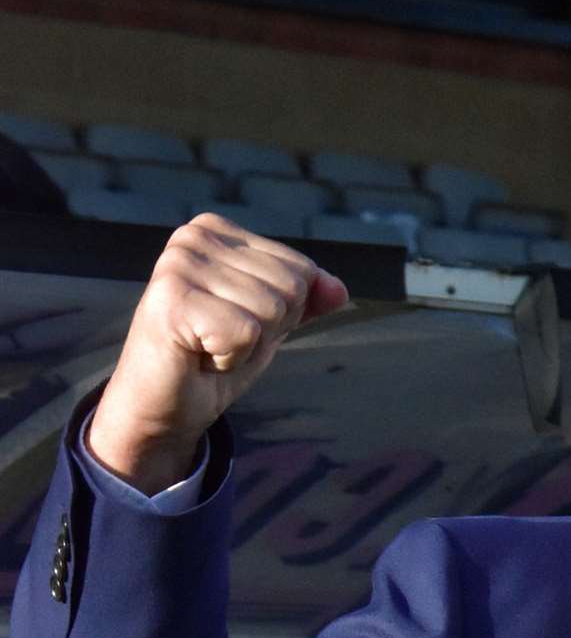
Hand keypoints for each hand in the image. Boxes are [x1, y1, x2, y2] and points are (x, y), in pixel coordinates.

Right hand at [86, 213, 347, 493]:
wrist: (162, 407)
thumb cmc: (212, 359)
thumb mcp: (270, 324)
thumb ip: (306, 300)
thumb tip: (340, 290)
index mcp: (217, 230)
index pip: (301, 269)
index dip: (282, 312)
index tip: (236, 323)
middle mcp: (193, 237)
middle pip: (291, 287)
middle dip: (267, 328)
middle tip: (220, 340)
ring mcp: (178, 264)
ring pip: (271, 309)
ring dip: (247, 344)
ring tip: (207, 346)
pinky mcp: (171, 298)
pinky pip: (245, 332)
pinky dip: (230, 357)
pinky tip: (196, 355)